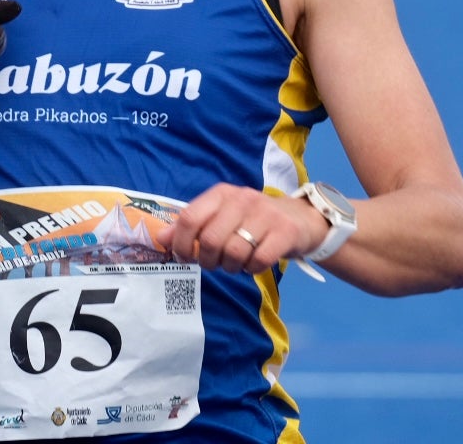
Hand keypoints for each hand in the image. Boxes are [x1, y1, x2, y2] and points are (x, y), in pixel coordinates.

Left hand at [165, 183, 328, 276]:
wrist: (300, 218)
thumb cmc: (252, 220)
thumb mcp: (221, 217)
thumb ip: (192, 226)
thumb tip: (162, 239)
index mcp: (221, 194)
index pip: (189, 218)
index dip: (182, 244)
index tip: (186, 257)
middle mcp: (242, 199)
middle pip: (210, 240)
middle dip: (209, 261)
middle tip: (216, 264)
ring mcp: (265, 214)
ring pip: (234, 252)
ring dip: (232, 267)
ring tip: (237, 263)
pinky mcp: (285, 231)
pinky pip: (259, 260)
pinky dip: (253, 268)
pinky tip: (255, 263)